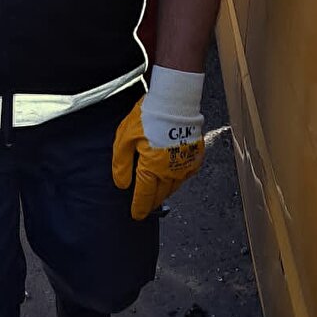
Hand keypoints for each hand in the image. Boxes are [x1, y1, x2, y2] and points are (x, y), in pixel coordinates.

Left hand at [111, 66, 204, 219]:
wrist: (174, 101)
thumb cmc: (148, 117)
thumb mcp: (124, 139)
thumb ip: (121, 164)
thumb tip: (121, 184)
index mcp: (151, 169)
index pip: (144, 196)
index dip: (139, 208)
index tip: (136, 215)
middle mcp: (170, 172)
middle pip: (160, 195)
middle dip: (152, 202)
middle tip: (146, 205)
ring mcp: (185, 165)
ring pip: (174, 187)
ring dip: (164, 191)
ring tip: (157, 191)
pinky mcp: (195, 156)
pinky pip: (186, 174)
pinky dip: (178, 178)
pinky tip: (172, 175)